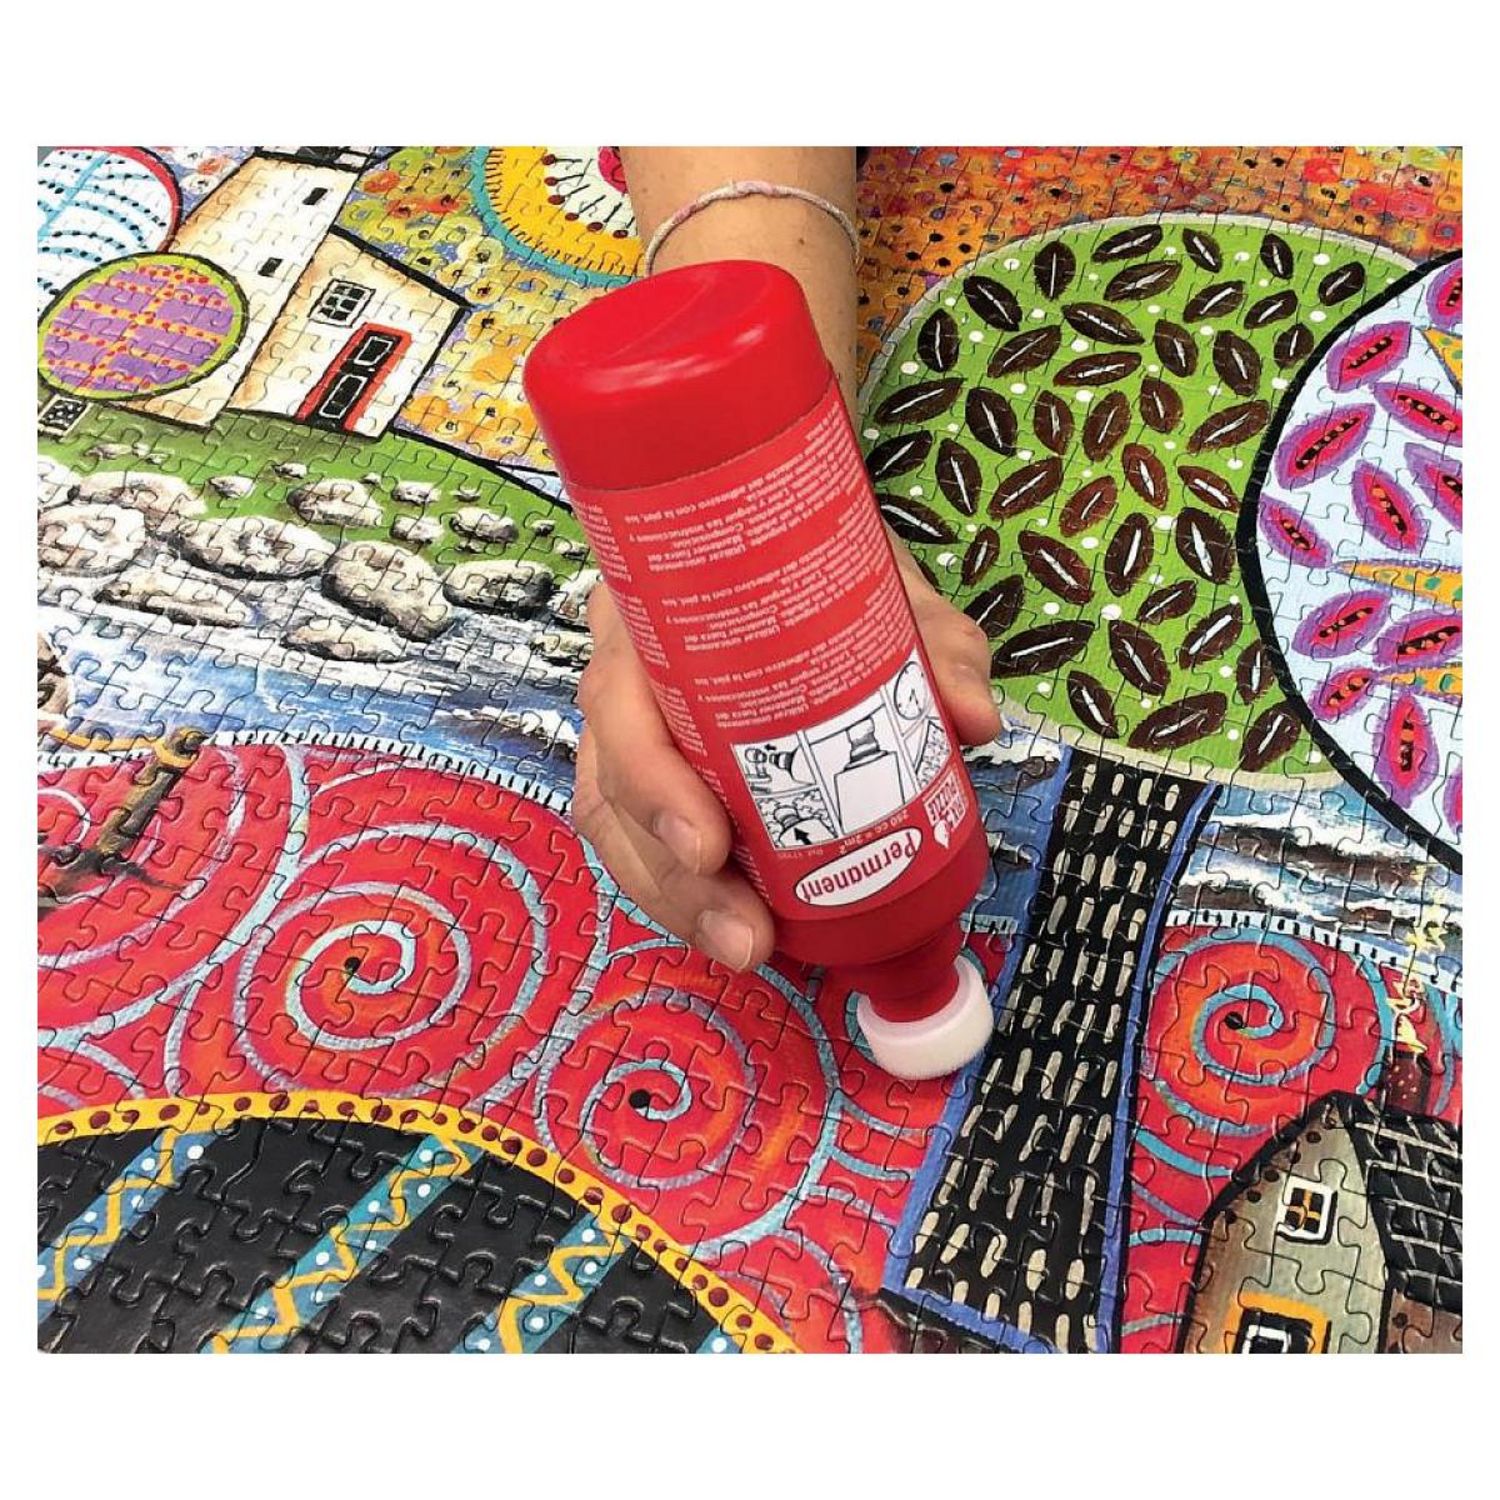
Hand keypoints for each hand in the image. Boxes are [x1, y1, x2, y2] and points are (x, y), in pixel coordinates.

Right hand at [570, 539, 1001, 971]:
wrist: (802, 566)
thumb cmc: (825, 577)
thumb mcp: (885, 592)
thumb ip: (934, 644)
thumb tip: (971, 718)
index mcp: (656, 609)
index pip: (616, 689)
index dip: (647, 774)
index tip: (708, 842)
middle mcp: (627, 673)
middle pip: (610, 779)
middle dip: (669, 870)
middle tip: (746, 927)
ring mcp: (631, 731)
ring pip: (618, 825)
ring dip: (676, 900)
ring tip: (747, 945)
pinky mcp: (651, 777)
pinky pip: (640, 843)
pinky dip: (681, 894)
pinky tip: (732, 929)